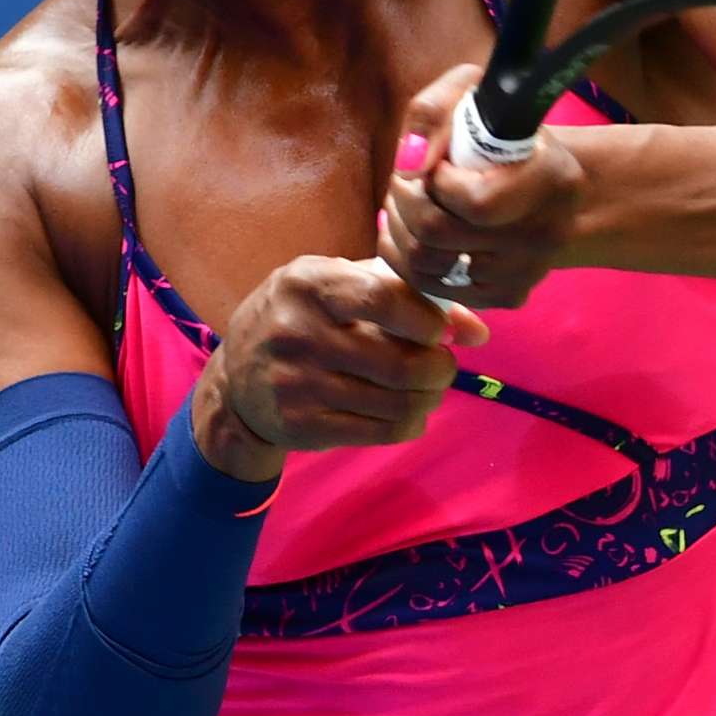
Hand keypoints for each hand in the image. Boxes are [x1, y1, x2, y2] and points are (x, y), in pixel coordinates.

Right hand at [192, 254, 489, 476]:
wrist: (237, 378)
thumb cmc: (305, 317)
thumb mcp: (342, 286)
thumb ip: (408, 295)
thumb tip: (478, 332)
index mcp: (308, 283)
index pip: (384, 297)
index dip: (428, 317)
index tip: (440, 328)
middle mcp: (297, 332)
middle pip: (399, 362)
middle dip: (440, 368)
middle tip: (443, 365)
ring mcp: (297, 384)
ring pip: (396, 403)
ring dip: (429, 398)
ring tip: (429, 388)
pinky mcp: (302, 426)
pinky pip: (381, 432)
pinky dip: (410, 424)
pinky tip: (408, 413)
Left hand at [378, 65, 585, 308]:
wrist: (546, 183)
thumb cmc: (503, 131)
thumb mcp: (473, 95)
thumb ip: (434, 111)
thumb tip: (407, 163)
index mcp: (554, 180)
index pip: (475, 202)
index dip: (436, 180)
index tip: (437, 161)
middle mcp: (549, 234)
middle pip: (438, 234)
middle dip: (405, 202)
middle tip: (405, 182)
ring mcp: (528, 271)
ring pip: (427, 265)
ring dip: (398, 230)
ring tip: (404, 204)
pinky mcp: (507, 296)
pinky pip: (433, 288)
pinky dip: (406, 260)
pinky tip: (409, 233)